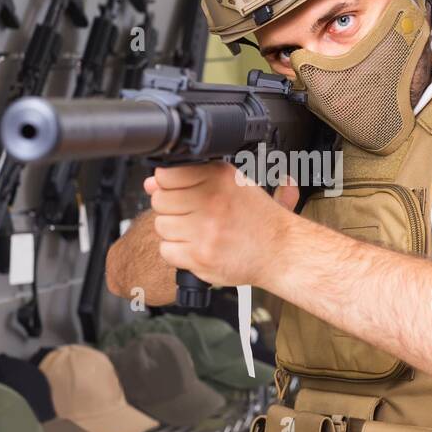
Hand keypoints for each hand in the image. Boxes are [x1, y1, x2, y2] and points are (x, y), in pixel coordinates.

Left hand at [145, 163, 299, 288]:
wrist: (281, 251)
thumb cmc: (258, 219)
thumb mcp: (232, 184)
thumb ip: (189, 179)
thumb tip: (151, 183)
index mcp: (219, 177)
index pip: (167, 175)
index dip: (169, 186)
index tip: (180, 194)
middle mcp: (212, 200)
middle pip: (160, 201)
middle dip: (172, 210)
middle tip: (192, 216)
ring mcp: (206, 229)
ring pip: (161, 226)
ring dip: (175, 232)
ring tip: (197, 233)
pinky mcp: (201, 255)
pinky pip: (167, 250)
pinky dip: (178, 252)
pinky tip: (196, 248)